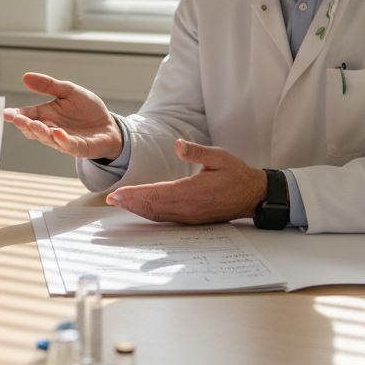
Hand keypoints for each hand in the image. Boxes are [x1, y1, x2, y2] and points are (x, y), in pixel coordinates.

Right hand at [3, 72, 121, 159]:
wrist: (108, 125)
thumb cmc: (86, 109)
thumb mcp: (68, 91)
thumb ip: (48, 85)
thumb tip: (26, 77)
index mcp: (46, 115)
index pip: (27, 115)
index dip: (16, 115)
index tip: (6, 113)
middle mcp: (51, 129)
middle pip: (33, 130)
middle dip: (24, 124)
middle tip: (17, 119)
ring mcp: (64, 140)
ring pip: (48, 139)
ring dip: (40, 132)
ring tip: (33, 124)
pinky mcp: (80, 148)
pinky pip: (69, 146)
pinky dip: (63, 140)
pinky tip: (58, 132)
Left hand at [106, 139, 265, 223]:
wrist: (253, 195)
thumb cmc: (236, 174)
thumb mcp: (219, 157)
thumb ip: (196, 152)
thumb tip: (177, 144)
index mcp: (192, 191)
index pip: (157, 193)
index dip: (135, 194)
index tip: (118, 193)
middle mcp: (188, 207)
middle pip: (152, 206)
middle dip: (130, 203)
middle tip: (111, 200)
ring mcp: (189, 216)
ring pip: (157, 215)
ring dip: (137, 210)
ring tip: (120, 204)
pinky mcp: (191, 219)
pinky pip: (166, 218)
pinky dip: (150, 214)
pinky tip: (140, 210)